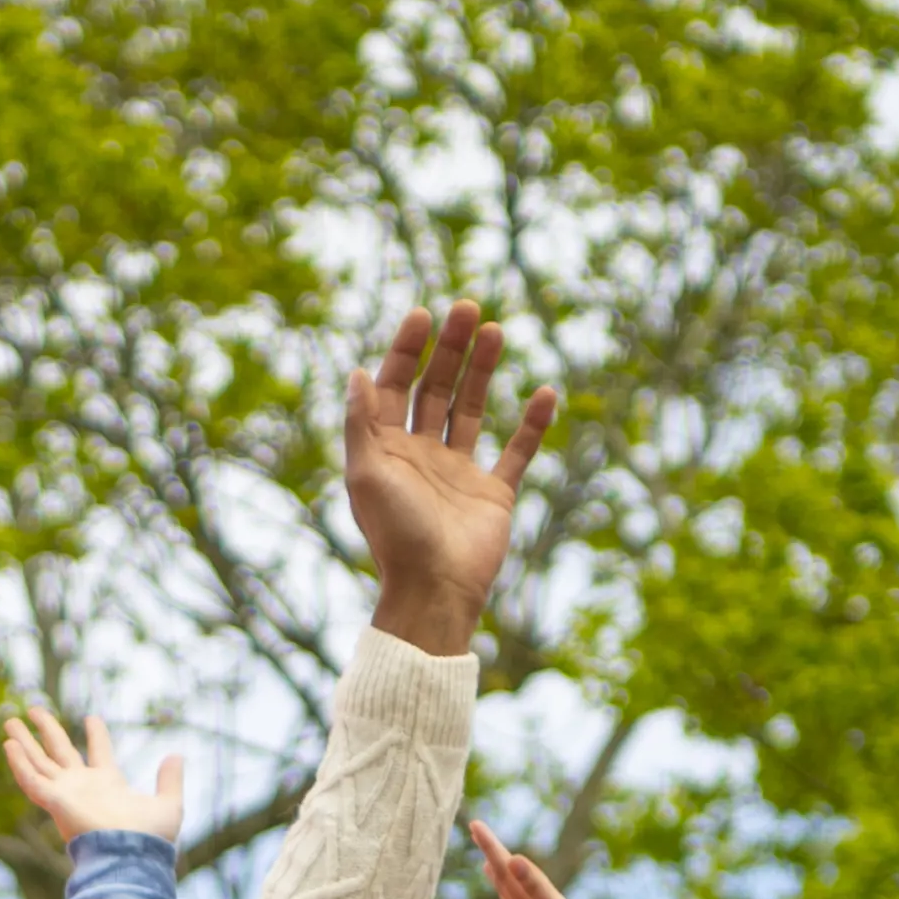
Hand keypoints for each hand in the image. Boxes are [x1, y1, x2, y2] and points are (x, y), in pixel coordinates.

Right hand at [0, 703, 189, 845]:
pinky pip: (31, 780)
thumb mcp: (168, 803)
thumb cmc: (149, 838)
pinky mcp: (54, 802)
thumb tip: (176, 755)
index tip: (92, 717)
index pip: (99, 752)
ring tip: (10, 721)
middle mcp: (82, 787)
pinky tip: (9, 746)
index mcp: (108, 784)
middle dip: (47, 731)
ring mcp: (65, 794)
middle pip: (60, 752)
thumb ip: (170, 780)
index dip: (96, 734)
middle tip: (34, 710)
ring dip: (24, 742)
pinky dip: (19, 764)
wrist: (131, 855)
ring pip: (39, 762)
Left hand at [343, 300, 555, 661]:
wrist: (435, 591)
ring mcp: (458, 473)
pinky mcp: (493, 493)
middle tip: (467, 307)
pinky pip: (516, 452)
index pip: (393, 387)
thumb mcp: (366, 474)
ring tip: (496, 330)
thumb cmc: (395, 536)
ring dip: (482, 371)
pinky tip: (544, 392)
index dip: (406, 350)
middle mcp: (420, 455)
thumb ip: (360, 423)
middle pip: (434, 389)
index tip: (423, 314)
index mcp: (386, 450)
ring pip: (470, 409)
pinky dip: (531, 424)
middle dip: (449, 349)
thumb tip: (355, 371)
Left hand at [472, 829, 622, 898]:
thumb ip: (537, 887)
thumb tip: (513, 861)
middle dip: (491, 855)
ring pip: (511, 898)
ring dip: (501, 879)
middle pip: (503, 880)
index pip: (504, 869)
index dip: (491, 845)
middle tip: (476, 832)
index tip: (474, 822)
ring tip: (491, 865)